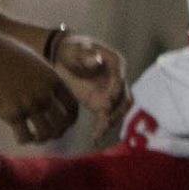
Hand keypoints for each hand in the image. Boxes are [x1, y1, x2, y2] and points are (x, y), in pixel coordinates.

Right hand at [0, 33, 77, 144]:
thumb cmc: (4, 52)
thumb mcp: (34, 60)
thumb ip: (44, 76)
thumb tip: (48, 87)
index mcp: (53, 80)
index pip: (72, 107)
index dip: (70, 119)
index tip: (64, 124)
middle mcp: (45, 94)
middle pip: (62, 124)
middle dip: (58, 132)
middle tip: (49, 134)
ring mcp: (29, 105)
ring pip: (46, 133)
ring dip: (41, 138)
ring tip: (34, 137)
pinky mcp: (11, 113)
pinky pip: (25, 136)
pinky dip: (24, 140)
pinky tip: (19, 137)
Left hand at [51, 30, 129, 145]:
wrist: (63, 57)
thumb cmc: (71, 50)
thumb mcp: (76, 50)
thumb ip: (87, 56)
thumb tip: (97, 61)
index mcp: (116, 64)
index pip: (120, 80)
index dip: (116, 91)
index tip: (108, 101)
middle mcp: (118, 80)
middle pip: (125, 99)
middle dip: (117, 110)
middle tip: (105, 119)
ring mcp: (111, 93)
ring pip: (119, 111)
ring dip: (111, 121)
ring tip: (99, 133)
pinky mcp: (101, 104)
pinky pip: (106, 118)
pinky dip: (103, 128)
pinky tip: (95, 139)